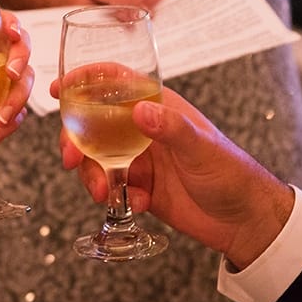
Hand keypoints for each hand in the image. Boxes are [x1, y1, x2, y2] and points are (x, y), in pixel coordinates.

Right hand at [55, 84, 292, 265]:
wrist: (243, 221)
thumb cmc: (231, 174)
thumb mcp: (201, 147)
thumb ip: (170, 129)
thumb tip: (139, 112)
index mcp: (159, 107)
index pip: (116, 82)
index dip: (84, 80)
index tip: (58, 89)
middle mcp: (144, 129)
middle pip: (94, 123)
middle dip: (75, 140)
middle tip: (72, 160)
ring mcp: (140, 159)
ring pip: (97, 158)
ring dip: (93, 175)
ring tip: (104, 193)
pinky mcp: (140, 187)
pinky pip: (112, 187)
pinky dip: (116, 197)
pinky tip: (139, 205)